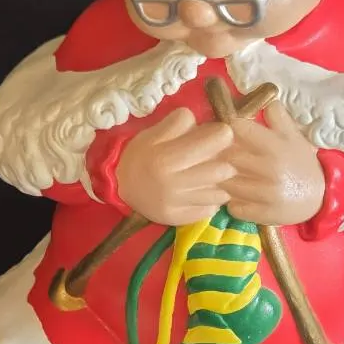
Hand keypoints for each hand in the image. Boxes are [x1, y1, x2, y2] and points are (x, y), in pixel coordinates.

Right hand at [116, 108, 233, 224]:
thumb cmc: (140, 155)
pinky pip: (211, 209)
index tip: (217, 135)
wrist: (118, 187)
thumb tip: (208, 123)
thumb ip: (180, 123)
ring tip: (209, 174)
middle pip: (222, 169)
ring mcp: (177, 205)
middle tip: (217, 156)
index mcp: (166, 157)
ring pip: (220, 192)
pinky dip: (211, 199)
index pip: (216, 140)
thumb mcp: (153, 132)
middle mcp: (173, 184)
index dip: (222, 134)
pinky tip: (201, 191)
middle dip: (225, 159)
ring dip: (220, 181)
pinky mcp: (180, 220)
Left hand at [225, 102, 324, 225]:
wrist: (319, 197)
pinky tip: (230, 194)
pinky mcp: (262, 214)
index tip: (218, 128)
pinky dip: (228, 200)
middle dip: (215, 153)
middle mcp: (270, 169)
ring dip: (218, 178)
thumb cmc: (300, 161)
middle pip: (226, 156)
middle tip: (207, 151)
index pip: (236, 129)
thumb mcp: (292, 135)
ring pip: (226, 182)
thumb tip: (262, 95)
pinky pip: (232, 206)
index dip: (223, 127)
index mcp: (275, 145)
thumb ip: (276, 115)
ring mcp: (265, 194)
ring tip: (215, 173)